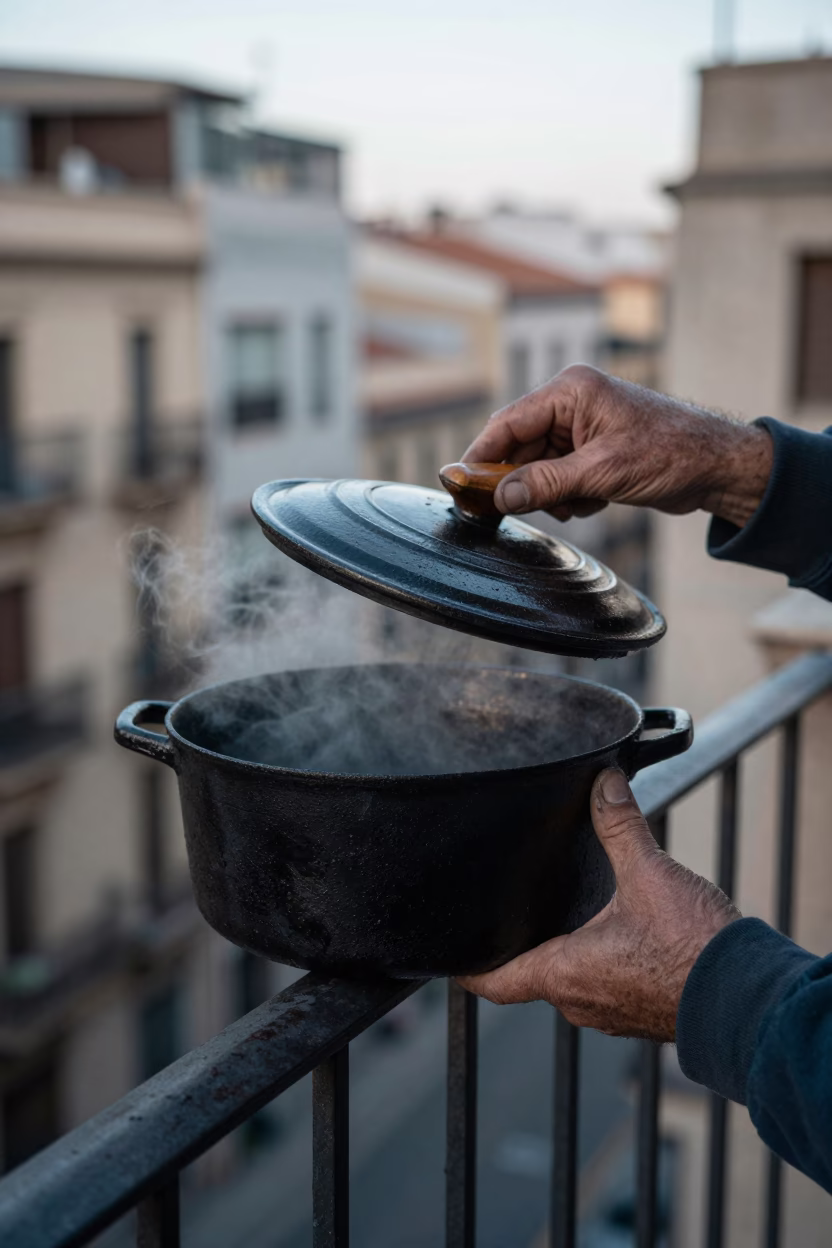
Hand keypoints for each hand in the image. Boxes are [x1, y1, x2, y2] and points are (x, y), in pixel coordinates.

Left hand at [458, 768, 739, 1041]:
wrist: (747, 998)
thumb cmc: (693, 949)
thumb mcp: (649, 874)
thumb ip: (620, 825)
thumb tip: (603, 783)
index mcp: (564, 974)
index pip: (494, 982)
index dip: (468, 967)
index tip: (448, 953)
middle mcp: (579, 1002)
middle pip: (529, 976)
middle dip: (520, 945)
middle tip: (507, 911)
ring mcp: (609, 1013)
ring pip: (568, 981)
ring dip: (562, 952)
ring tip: (557, 915)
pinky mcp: (638, 1013)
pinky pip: (601, 987)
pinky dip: (595, 962)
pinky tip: (608, 933)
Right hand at [463, 366, 772, 528]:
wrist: (716, 466)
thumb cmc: (671, 453)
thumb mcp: (603, 472)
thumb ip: (547, 483)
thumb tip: (500, 496)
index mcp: (571, 391)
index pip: (508, 423)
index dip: (480, 456)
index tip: (458, 485)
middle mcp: (571, 404)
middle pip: (518, 447)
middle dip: (523, 482)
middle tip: (522, 509)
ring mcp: (581, 428)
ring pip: (537, 468)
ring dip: (550, 494)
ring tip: (581, 502)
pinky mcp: (591, 451)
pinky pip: (558, 477)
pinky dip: (568, 496)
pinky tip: (594, 501)